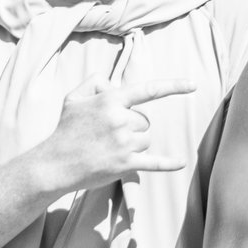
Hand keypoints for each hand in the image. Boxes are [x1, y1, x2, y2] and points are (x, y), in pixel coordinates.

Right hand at [25, 76, 197, 193]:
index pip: (147, 90)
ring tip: (109, 149)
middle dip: (131, 127)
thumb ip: (95, 82)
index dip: (173, 86)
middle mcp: (120, 119)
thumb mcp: (74, 97)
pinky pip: (154, 162)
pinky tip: (181, 162)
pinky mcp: (125, 164)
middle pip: (144, 121)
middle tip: (107, 135)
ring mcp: (124, 143)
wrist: (54, 164)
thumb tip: (114, 84)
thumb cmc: (65, 129)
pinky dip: (169, 163)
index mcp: (110, 100)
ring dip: (134, 144)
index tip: (193, 84)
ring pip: (146, 139)